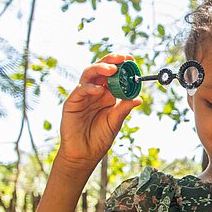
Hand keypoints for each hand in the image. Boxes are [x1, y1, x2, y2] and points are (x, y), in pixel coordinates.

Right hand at [57, 54, 141, 171]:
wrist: (85, 153)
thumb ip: (124, 109)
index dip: (121, 65)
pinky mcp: (72, 102)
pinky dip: (90, 88)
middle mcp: (95, 91)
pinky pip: (80, 90)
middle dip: (111, 60)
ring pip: (89, 75)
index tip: (131, 60)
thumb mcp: (116, 121)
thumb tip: (139, 99)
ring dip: (100, 69)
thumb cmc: (100, 137)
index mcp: (107, 94)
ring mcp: (83, 95)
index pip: (113, 74)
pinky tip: (99, 90)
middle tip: (122, 59)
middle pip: (100, 69)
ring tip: (112, 69)